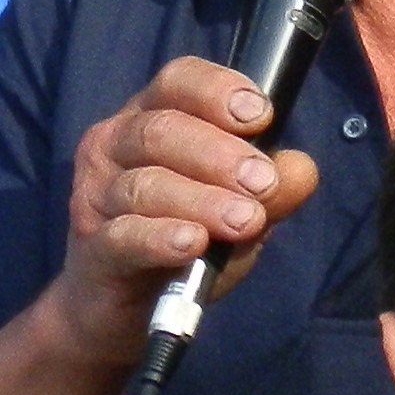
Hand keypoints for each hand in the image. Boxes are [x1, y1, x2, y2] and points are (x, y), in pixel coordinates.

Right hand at [37, 54, 326, 368]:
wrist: (127, 312)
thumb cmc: (186, 245)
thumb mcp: (241, 214)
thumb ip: (273, 191)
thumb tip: (302, 170)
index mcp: (152, 118)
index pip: (178, 81)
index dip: (216, 90)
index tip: (260, 115)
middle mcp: (116, 145)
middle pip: (162, 130)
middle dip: (219, 154)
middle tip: (262, 182)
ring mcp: (96, 196)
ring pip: (145, 184)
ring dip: (202, 201)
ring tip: (245, 221)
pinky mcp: (93, 248)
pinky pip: (124, 235)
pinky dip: (160, 237)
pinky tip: (191, 243)